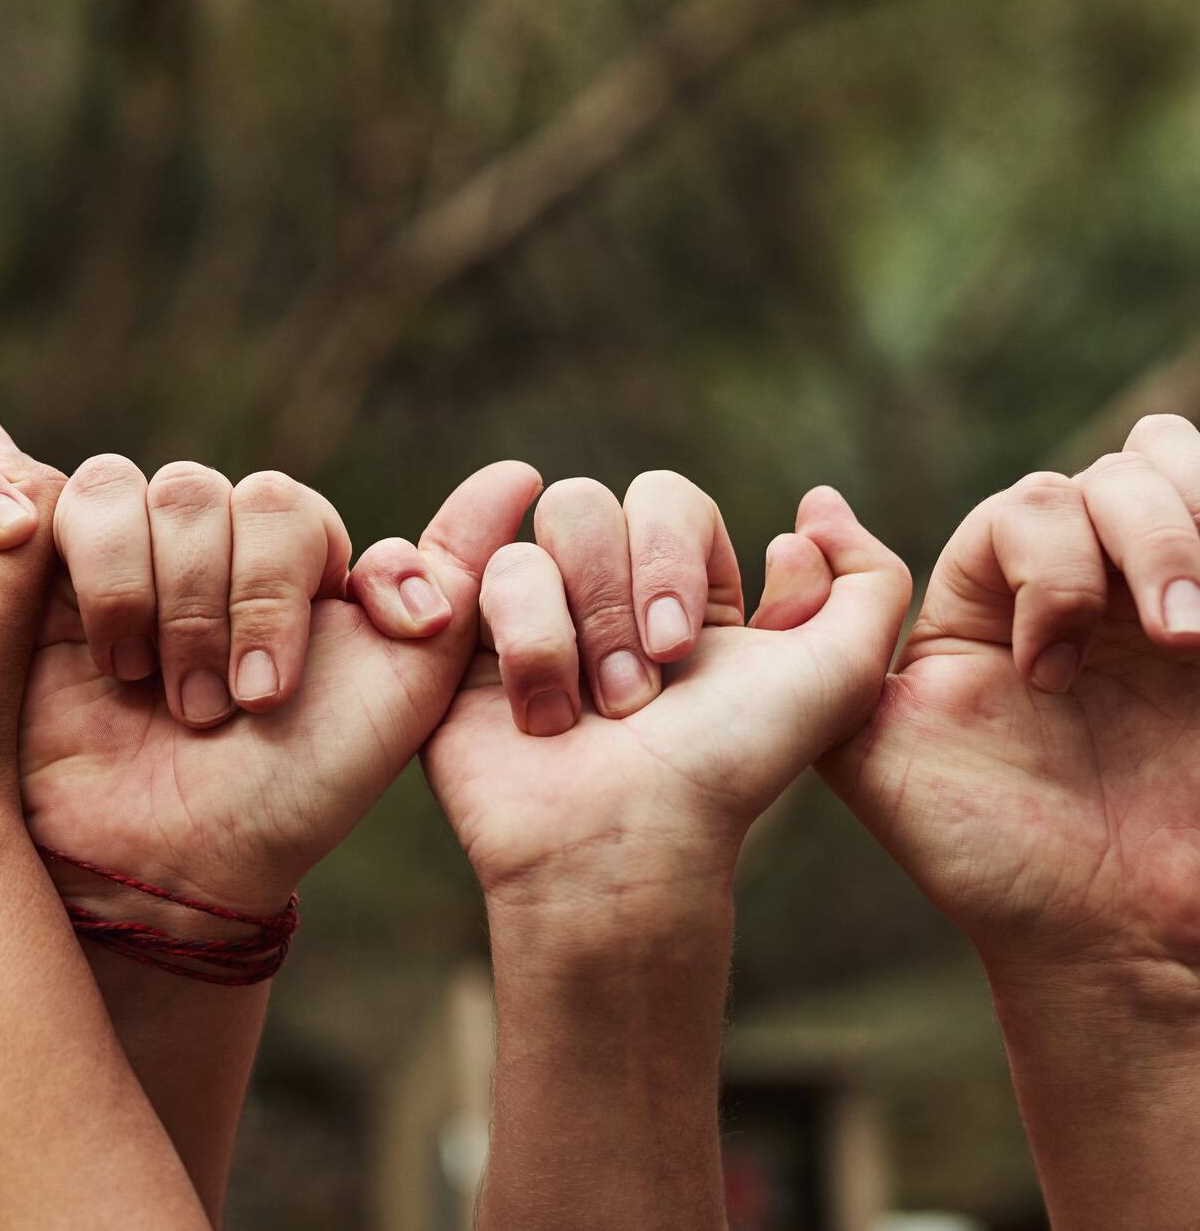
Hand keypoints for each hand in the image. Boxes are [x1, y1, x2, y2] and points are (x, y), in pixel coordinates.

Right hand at [20, 458, 542, 918]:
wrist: (167, 870)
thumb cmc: (291, 794)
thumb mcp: (399, 696)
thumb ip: (457, 581)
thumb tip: (520, 472)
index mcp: (288, 560)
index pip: (281, 505)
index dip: (277, 588)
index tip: (276, 692)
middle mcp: (200, 545)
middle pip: (197, 493)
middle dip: (208, 608)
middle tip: (215, 710)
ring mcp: (112, 555)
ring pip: (118, 491)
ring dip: (135, 596)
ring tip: (141, 688)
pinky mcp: (26, 573)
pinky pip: (15, 493)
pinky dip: (12, 511)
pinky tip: (25, 550)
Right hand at [425, 474, 910, 927]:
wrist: (624, 845)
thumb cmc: (728, 768)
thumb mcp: (840, 674)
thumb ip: (871, 580)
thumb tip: (819, 503)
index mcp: (684, 590)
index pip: (666, 498)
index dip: (670, 555)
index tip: (684, 647)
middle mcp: (603, 594)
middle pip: (589, 504)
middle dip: (616, 598)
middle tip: (635, 693)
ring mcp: (531, 616)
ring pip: (541, 538)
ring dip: (575, 630)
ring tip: (588, 715)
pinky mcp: (473, 643)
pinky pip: (487, 575)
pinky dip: (527, 645)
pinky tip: (540, 717)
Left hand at [827, 415, 1199, 1005]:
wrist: (1112, 942)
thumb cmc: (988, 857)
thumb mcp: (874, 749)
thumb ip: (826, 633)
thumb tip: (808, 512)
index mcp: (993, 603)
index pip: (1028, 505)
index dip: (1049, 567)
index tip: (1048, 678)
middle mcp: (1082, 589)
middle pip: (1114, 477)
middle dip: (1143, 539)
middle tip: (1169, 643)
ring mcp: (1164, 609)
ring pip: (1177, 472)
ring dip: (1184, 535)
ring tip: (1193, 638)